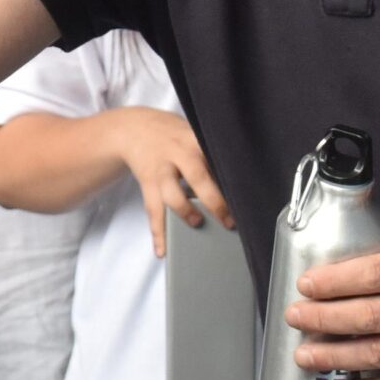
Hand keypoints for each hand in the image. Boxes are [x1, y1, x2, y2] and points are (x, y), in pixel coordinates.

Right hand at [102, 106, 234, 256]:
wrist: (133, 129)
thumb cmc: (173, 135)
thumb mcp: (193, 133)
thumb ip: (210, 154)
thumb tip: (237, 183)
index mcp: (194, 140)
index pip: (216, 156)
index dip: (230, 174)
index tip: (245, 194)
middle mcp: (177, 153)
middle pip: (196, 175)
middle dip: (213, 199)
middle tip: (228, 220)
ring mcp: (160, 169)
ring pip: (170, 193)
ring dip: (184, 211)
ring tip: (197, 224)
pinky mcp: (147, 184)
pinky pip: (152, 210)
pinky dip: (158, 232)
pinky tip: (163, 249)